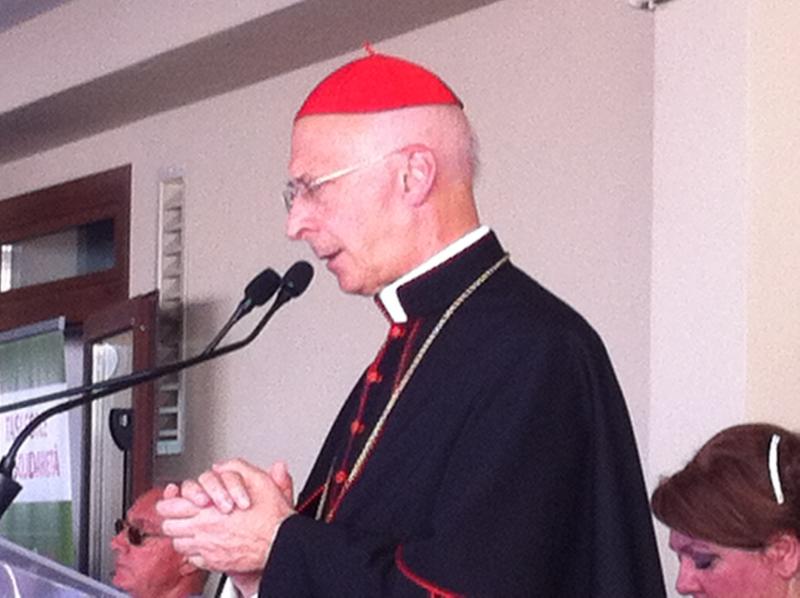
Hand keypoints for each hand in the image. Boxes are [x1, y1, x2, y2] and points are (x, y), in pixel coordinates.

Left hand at [157, 459, 295, 572]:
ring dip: (183, 536)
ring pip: (178, 544)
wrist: (281, 542)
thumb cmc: (271, 517)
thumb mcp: (257, 479)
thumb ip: (235, 468)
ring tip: (193, 530)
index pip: (169, 506)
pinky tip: (206, 544)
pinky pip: (193, 559)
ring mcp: (206, 548)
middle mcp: (202, 529)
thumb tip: (220, 466)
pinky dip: (196, 552)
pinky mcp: (214, 563)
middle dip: (173, 519)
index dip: (168, 502)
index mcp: (206, 508)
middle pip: (168, 526)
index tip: (172, 501)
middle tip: (180, 515)